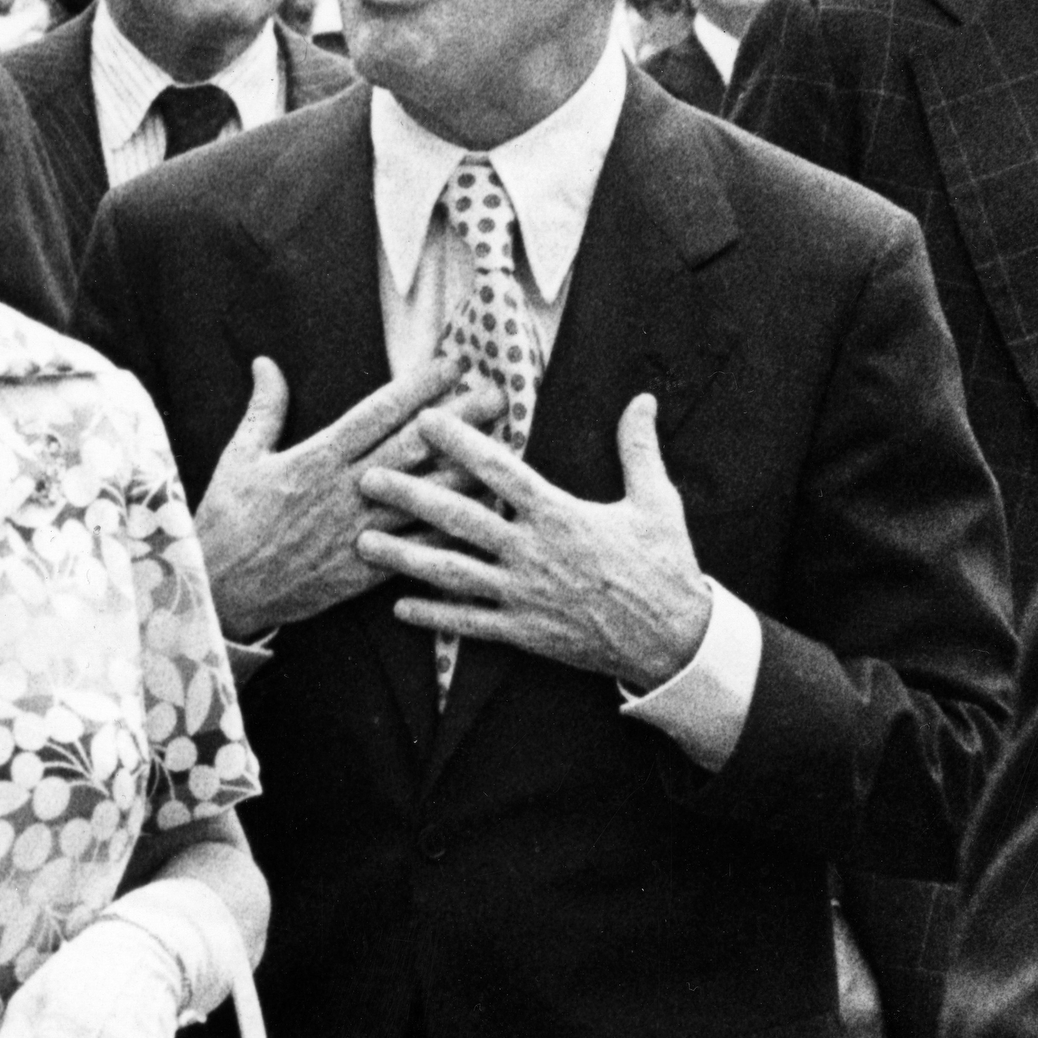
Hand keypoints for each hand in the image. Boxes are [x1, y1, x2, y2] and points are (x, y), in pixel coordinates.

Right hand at [197, 358, 502, 640]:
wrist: (221, 590)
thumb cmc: (226, 521)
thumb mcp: (238, 457)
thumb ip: (264, 409)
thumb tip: (267, 362)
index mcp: (315, 459)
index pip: (376, 414)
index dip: (417, 387)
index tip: (451, 365)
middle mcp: (344, 492)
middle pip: (412, 448)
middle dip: (457, 421)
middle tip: (497, 395)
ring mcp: (358, 531)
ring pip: (423, 497)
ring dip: (466, 470)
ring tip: (503, 448)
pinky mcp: (365, 569)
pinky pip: (416, 547)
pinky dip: (449, 531)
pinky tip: (480, 518)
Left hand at [357, 394, 711, 690]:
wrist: (675, 639)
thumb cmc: (665, 564)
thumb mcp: (658, 501)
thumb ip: (639, 448)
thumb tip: (642, 398)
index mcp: (560, 515)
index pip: (500, 471)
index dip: (460, 443)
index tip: (424, 420)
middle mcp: (533, 553)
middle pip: (459, 519)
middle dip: (409, 497)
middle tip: (366, 479)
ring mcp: (524, 595)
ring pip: (452, 572)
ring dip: (403, 557)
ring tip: (362, 543)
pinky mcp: (525, 633)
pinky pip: (470, 623)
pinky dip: (433, 616)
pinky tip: (398, 607)